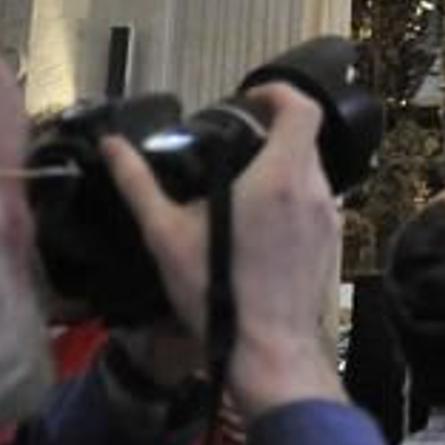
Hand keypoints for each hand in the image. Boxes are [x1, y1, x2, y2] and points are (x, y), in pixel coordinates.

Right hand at [101, 83, 345, 419]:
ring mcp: (328, 217)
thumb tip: (112, 149)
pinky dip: (292, 195)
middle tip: (235, 140)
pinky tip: (260, 221)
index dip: (278, 93)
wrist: (270, 351)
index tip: (250, 98)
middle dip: (273, 130)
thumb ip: (139, 185)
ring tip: (242, 184)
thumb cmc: (220, 294)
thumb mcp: (168, 236)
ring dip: (283, 165)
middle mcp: (313, 190)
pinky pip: (316, 201)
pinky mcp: (332, 241)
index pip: (301, 109)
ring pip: (312, 170)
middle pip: (304, 137)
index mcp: (280, 177)